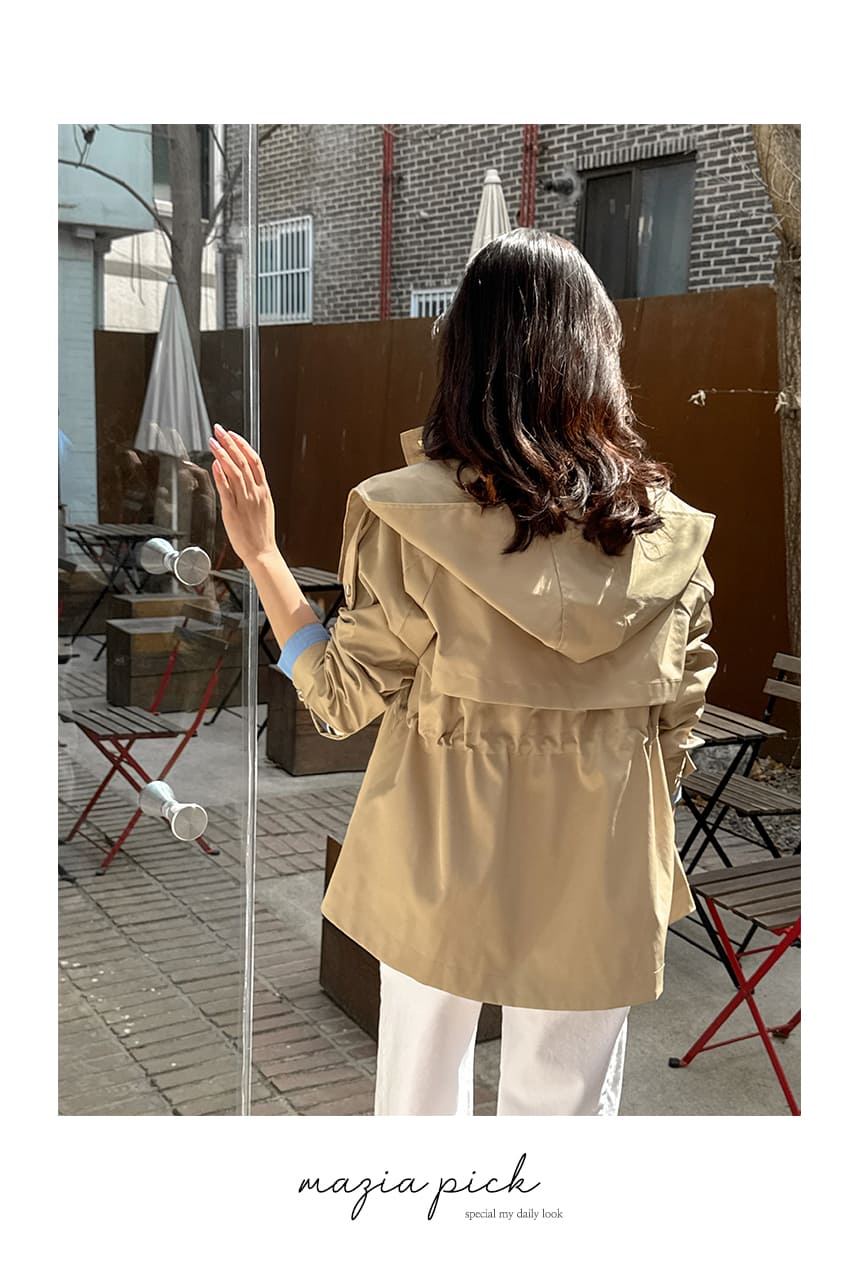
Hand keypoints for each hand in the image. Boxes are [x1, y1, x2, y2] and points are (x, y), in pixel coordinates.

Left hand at [209, 425, 277, 565]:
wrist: (262, 551)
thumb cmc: (260, 532)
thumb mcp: (263, 506)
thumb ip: (253, 489)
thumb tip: (241, 474)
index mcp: (264, 490)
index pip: (255, 461)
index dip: (243, 445)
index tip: (233, 434)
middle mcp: (255, 493)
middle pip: (243, 461)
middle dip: (230, 443)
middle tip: (219, 430)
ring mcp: (245, 501)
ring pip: (234, 472)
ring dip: (223, 454)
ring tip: (213, 442)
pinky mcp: (233, 511)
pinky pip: (226, 489)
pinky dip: (220, 475)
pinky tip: (214, 464)